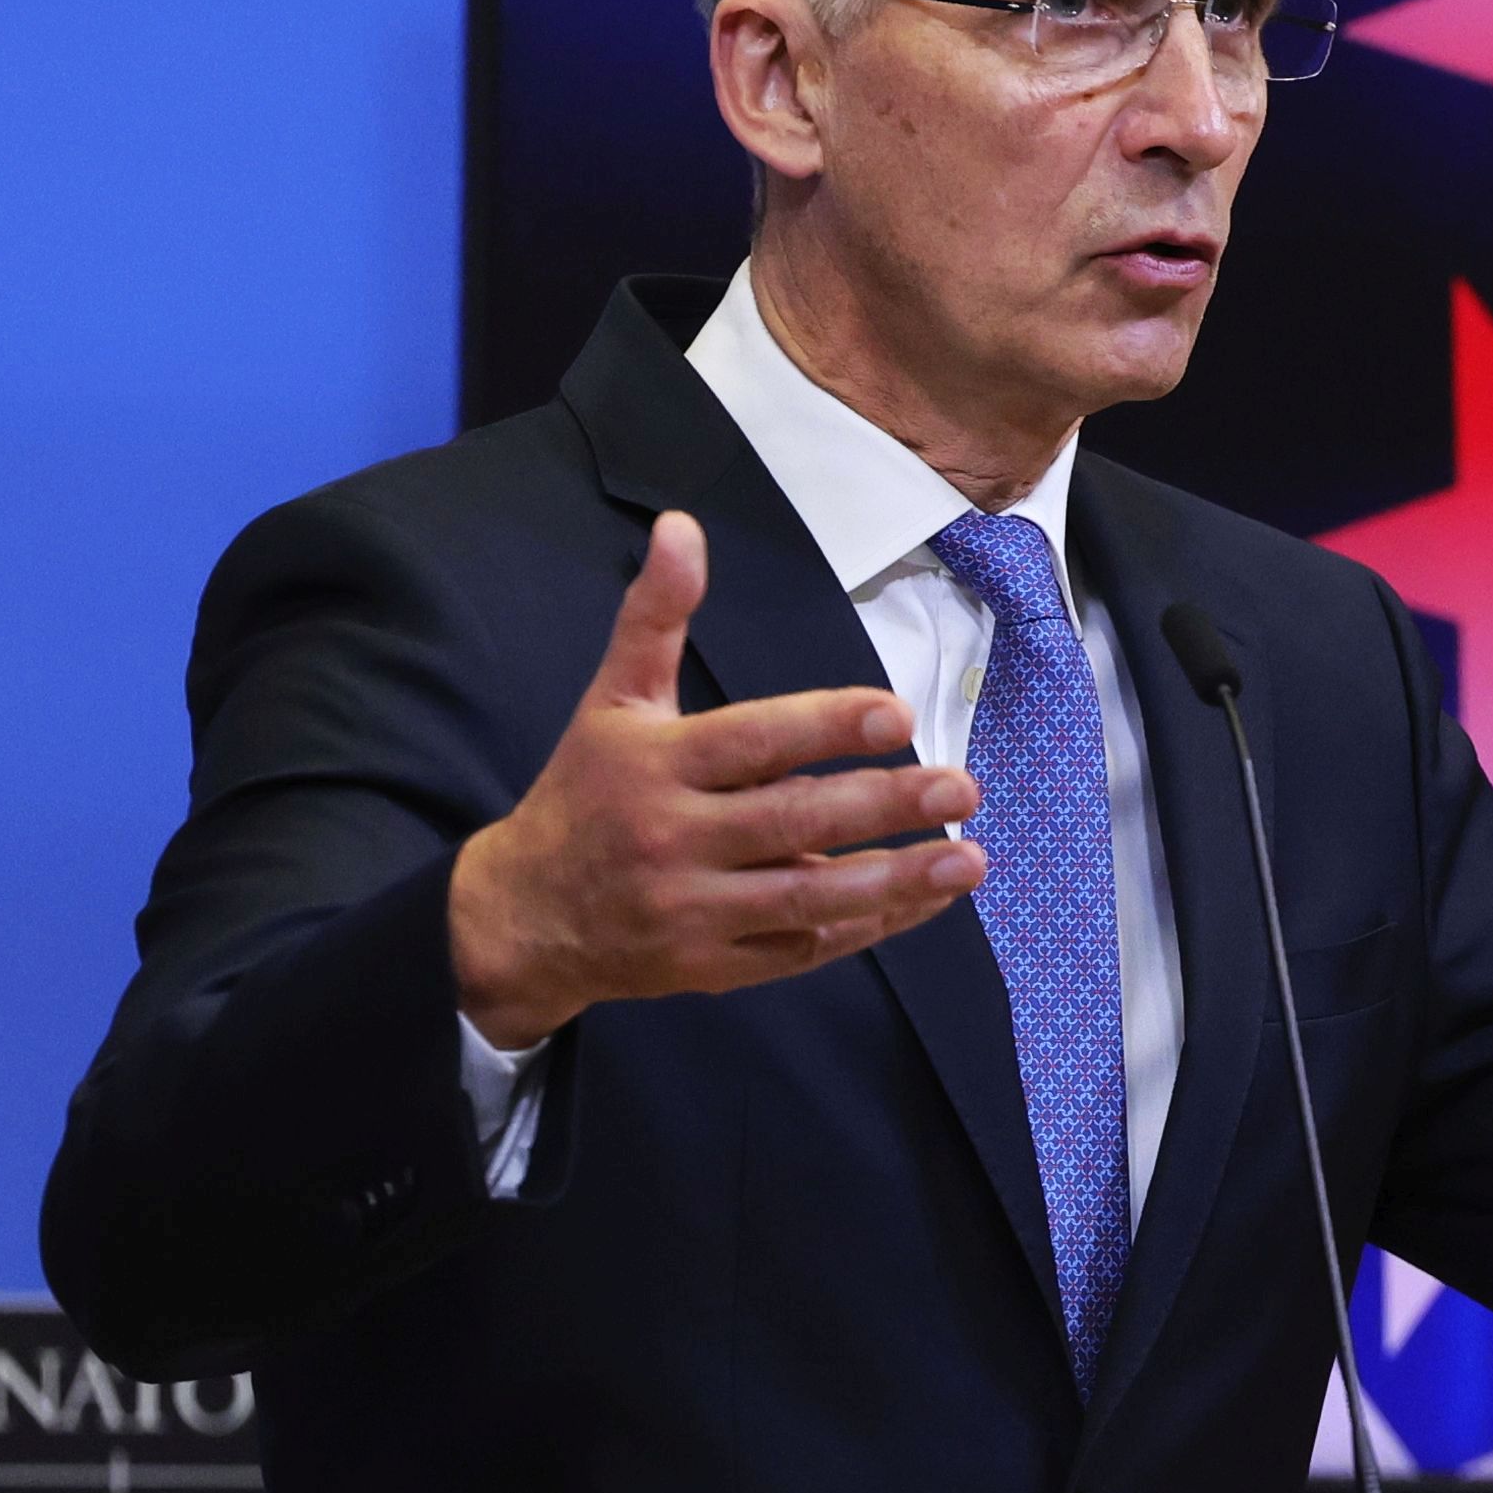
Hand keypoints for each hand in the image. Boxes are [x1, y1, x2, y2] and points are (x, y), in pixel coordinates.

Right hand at [448, 512, 987, 1047]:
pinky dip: (868, 928)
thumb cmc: (586, 794)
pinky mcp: (713, 967)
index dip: (825, 726)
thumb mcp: (612, 701)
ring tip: (968, 861)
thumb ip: (655, 616)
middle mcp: (674, 838)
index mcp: (655, 764)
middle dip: (884, 804)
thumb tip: (680, 525)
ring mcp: (694, 910)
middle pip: (793, 819)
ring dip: (896, 880)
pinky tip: (924, 901)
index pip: (752, 741)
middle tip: (961, 787)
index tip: (896, 714)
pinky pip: (802, 947)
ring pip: (807, 896)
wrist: (524, 918)